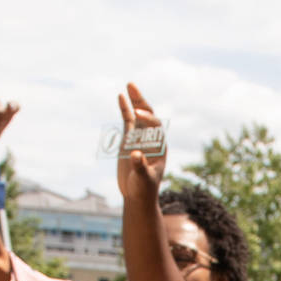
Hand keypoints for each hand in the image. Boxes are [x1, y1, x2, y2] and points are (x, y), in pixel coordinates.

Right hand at [115, 82, 165, 200]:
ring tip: (129, 86)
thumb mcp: (143, 179)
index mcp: (159, 146)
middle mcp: (151, 138)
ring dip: (134, 101)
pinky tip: (120, 96)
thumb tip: (136, 154)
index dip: (147, 118)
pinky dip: (124, 109)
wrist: (137, 195)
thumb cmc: (144, 189)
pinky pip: (127, 120)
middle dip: (141, 102)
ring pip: (137, 115)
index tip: (137, 114)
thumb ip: (141, 167)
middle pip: (148, 115)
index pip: (155, 127)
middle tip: (132, 87)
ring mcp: (140, 137)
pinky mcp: (129, 139)